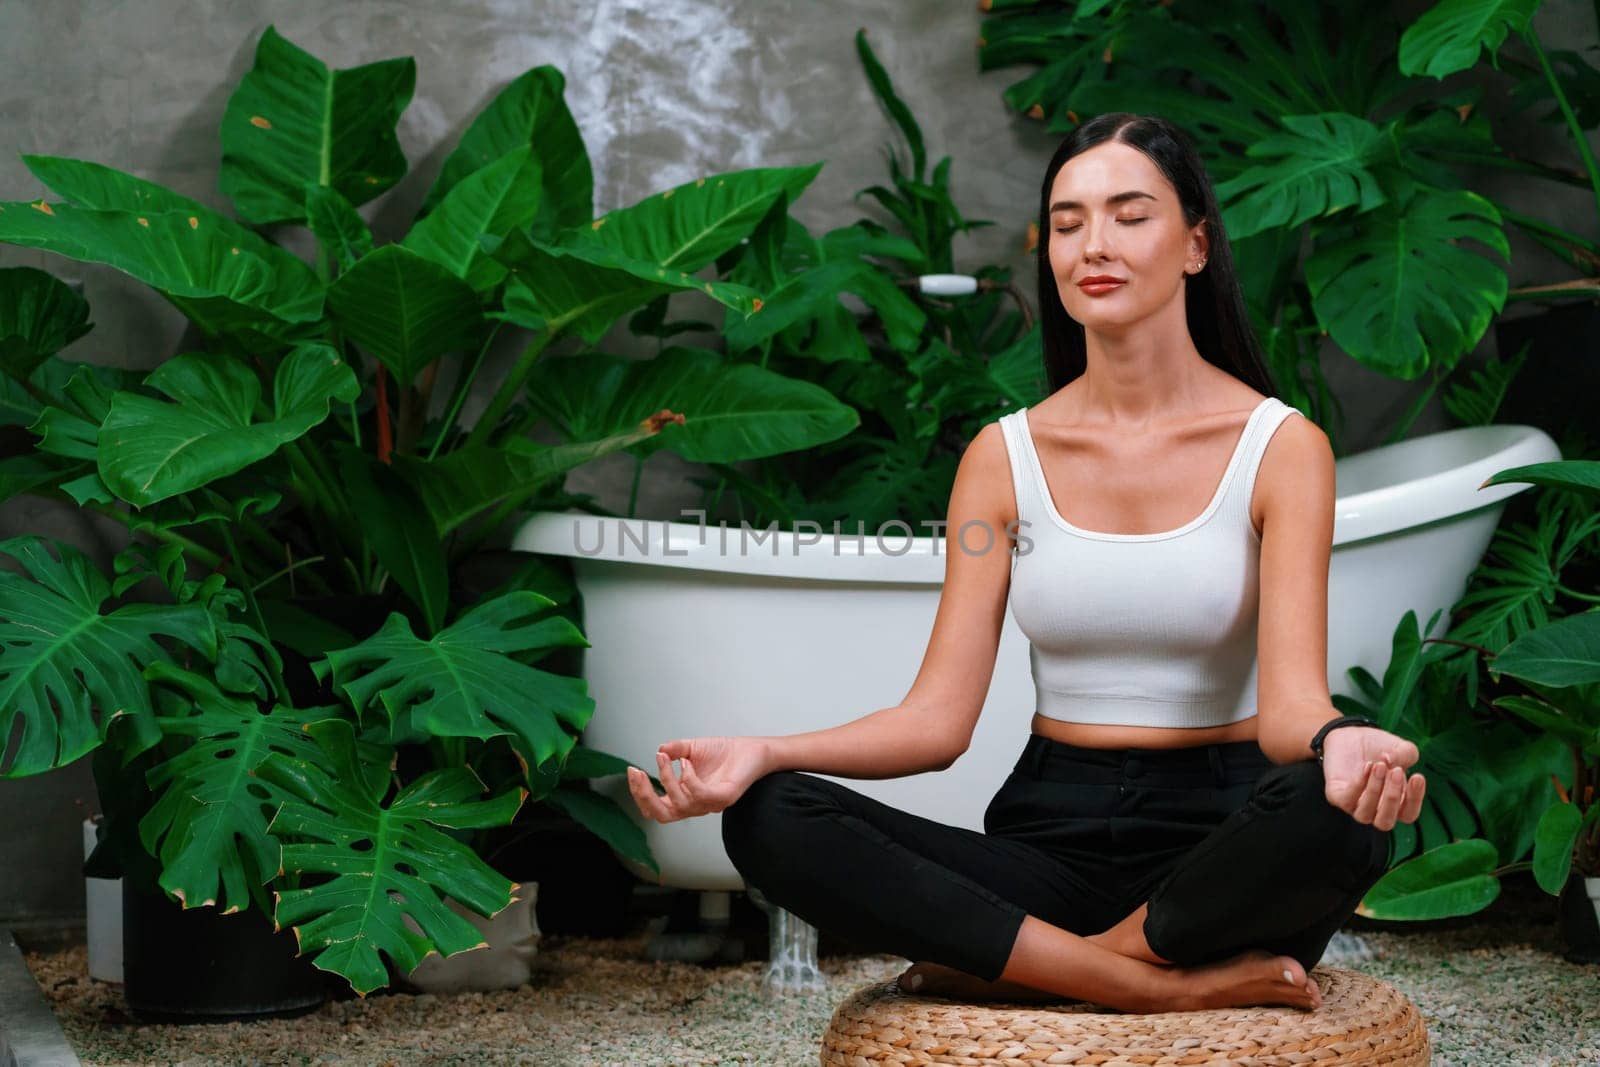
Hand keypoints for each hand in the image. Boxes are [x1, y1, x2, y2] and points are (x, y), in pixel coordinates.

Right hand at [625, 736, 768, 823]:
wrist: (752, 749)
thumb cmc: (725, 752)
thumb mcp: (692, 749)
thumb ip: (675, 751)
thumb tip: (659, 750)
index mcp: (685, 797)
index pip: (655, 808)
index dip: (639, 794)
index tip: (633, 771)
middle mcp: (696, 805)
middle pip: (661, 815)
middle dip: (644, 796)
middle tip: (637, 773)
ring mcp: (710, 804)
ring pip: (679, 805)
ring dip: (667, 779)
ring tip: (667, 758)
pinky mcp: (724, 797)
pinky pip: (700, 795)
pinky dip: (689, 778)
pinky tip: (687, 762)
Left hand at [1320, 726, 1426, 830]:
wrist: (1351, 736)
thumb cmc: (1381, 748)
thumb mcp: (1402, 749)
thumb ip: (1407, 755)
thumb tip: (1392, 763)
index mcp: (1396, 805)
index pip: (1408, 814)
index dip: (1414, 799)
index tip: (1417, 776)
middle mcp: (1375, 810)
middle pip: (1385, 822)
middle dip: (1392, 797)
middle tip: (1396, 771)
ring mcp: (1355, 806)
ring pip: (1365, 814)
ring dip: (1374, 791)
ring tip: (1379, 766)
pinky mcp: (1337, 797)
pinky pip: (1346, 801)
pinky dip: (1358, 785)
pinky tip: (1367, 767)